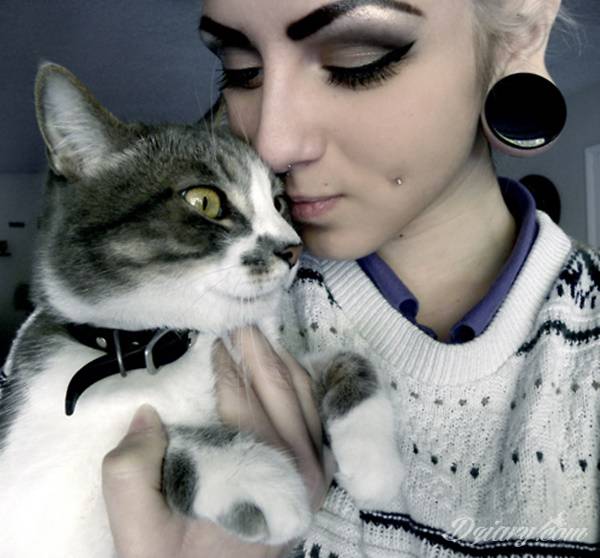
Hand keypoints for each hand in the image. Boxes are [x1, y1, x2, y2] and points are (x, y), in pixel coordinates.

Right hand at [102, 326, 334, 557]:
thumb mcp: (140, 535)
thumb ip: (130, 475)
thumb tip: (149, 414)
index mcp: (258, 474)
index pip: (239, 397)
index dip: (223, 361)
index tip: (210, 333)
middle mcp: (298, 469)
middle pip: (278, 387)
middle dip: (256, 346)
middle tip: (239, 317)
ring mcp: (315, 473)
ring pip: (305, 394)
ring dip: (280, 358)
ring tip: (259, 333)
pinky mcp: (319, 477)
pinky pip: (318, 414)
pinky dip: (303, 383)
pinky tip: (285, 367)